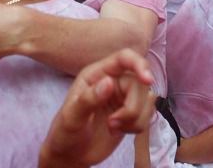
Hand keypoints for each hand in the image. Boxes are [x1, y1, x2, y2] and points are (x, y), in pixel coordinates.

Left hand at [39, 49, 155, 167]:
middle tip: (113, 123)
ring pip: (147, 100)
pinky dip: (137, 126)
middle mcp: (113, 81)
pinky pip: (148, 114)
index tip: (147, 80)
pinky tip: (119, 130)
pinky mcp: (131, 113)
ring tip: (113, 127)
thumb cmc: (65, 131)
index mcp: (97, 74)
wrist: (71, 153)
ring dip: (134, 119)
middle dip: (132, 108)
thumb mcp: (71, 117)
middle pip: (140, 84)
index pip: (124, 58)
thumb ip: (88, 99)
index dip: (139, 64)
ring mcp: (123, 97)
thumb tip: (109, 82)